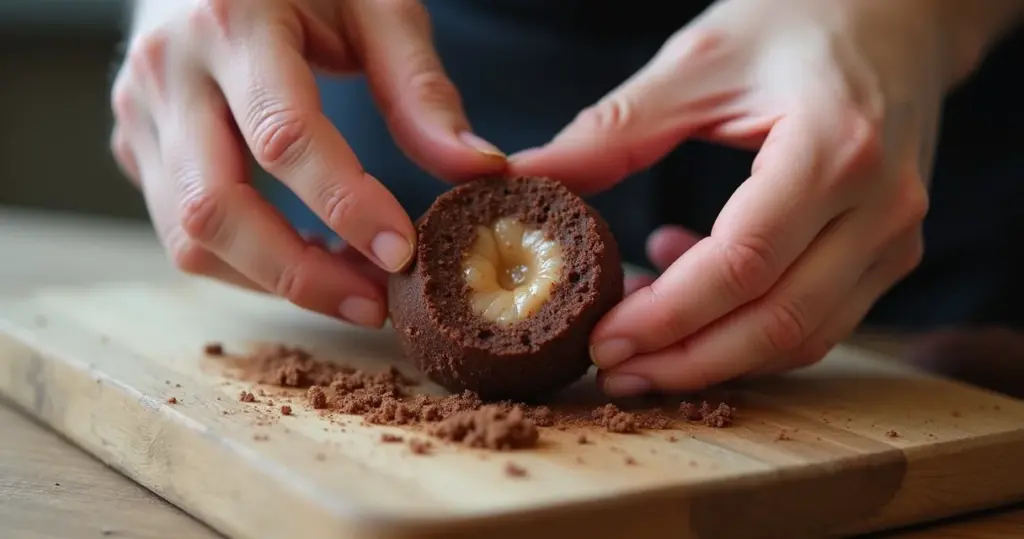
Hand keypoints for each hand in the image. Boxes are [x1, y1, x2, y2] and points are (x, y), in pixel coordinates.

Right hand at [110, 0, 505, 326]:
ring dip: (273, 281)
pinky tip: (308, 262)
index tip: (404, 252)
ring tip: (352, 290)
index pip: (284, 137)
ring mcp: (139, 112)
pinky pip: (181, 228)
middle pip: (215, 207)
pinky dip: (246, 264)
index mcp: (232, 19)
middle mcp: (168, 70)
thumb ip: (421, 88)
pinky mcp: (133, 144)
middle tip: (376, 303)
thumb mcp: (376, 4)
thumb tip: (475, 171)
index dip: (346, 205)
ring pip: (188, 233)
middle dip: (299, 274)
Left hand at [510, 0, 978, 395]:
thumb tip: (529, 177)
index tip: (602, 340)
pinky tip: (689, 287)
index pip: (743, 265)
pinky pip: (818, 318)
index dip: (667, 318)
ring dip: (716, 357)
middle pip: (778, 322)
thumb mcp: (698, 64)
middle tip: (613, 372)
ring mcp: (894, 236)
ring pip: (803, 337)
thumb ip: (613, 131)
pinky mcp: (889, 252)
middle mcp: (880, 206)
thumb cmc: (796, 21)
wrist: (895, 16)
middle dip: (686, 363)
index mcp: (833, 149)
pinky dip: (748, 327)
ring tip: (638, 345)